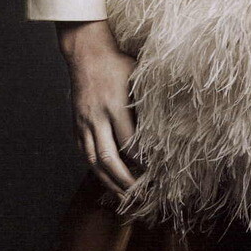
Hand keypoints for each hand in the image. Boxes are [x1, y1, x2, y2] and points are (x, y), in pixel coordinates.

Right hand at [55, 20, 138, 197]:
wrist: (86, 53)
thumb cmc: (117, 62)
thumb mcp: (138, 76)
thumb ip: (149, 100)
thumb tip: (174, 118)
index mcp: (115, 105)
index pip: (128, 142)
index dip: (141, 161)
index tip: (154, 173)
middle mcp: (97, 117)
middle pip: (109, 157)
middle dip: (125, 181)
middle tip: (140, 195)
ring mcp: (84, 122)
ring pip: (93, 160)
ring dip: (108, 182)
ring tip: (122, 197)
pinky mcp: (76, 124)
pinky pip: (85, 152)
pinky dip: (95, 169)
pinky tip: (106, 180)